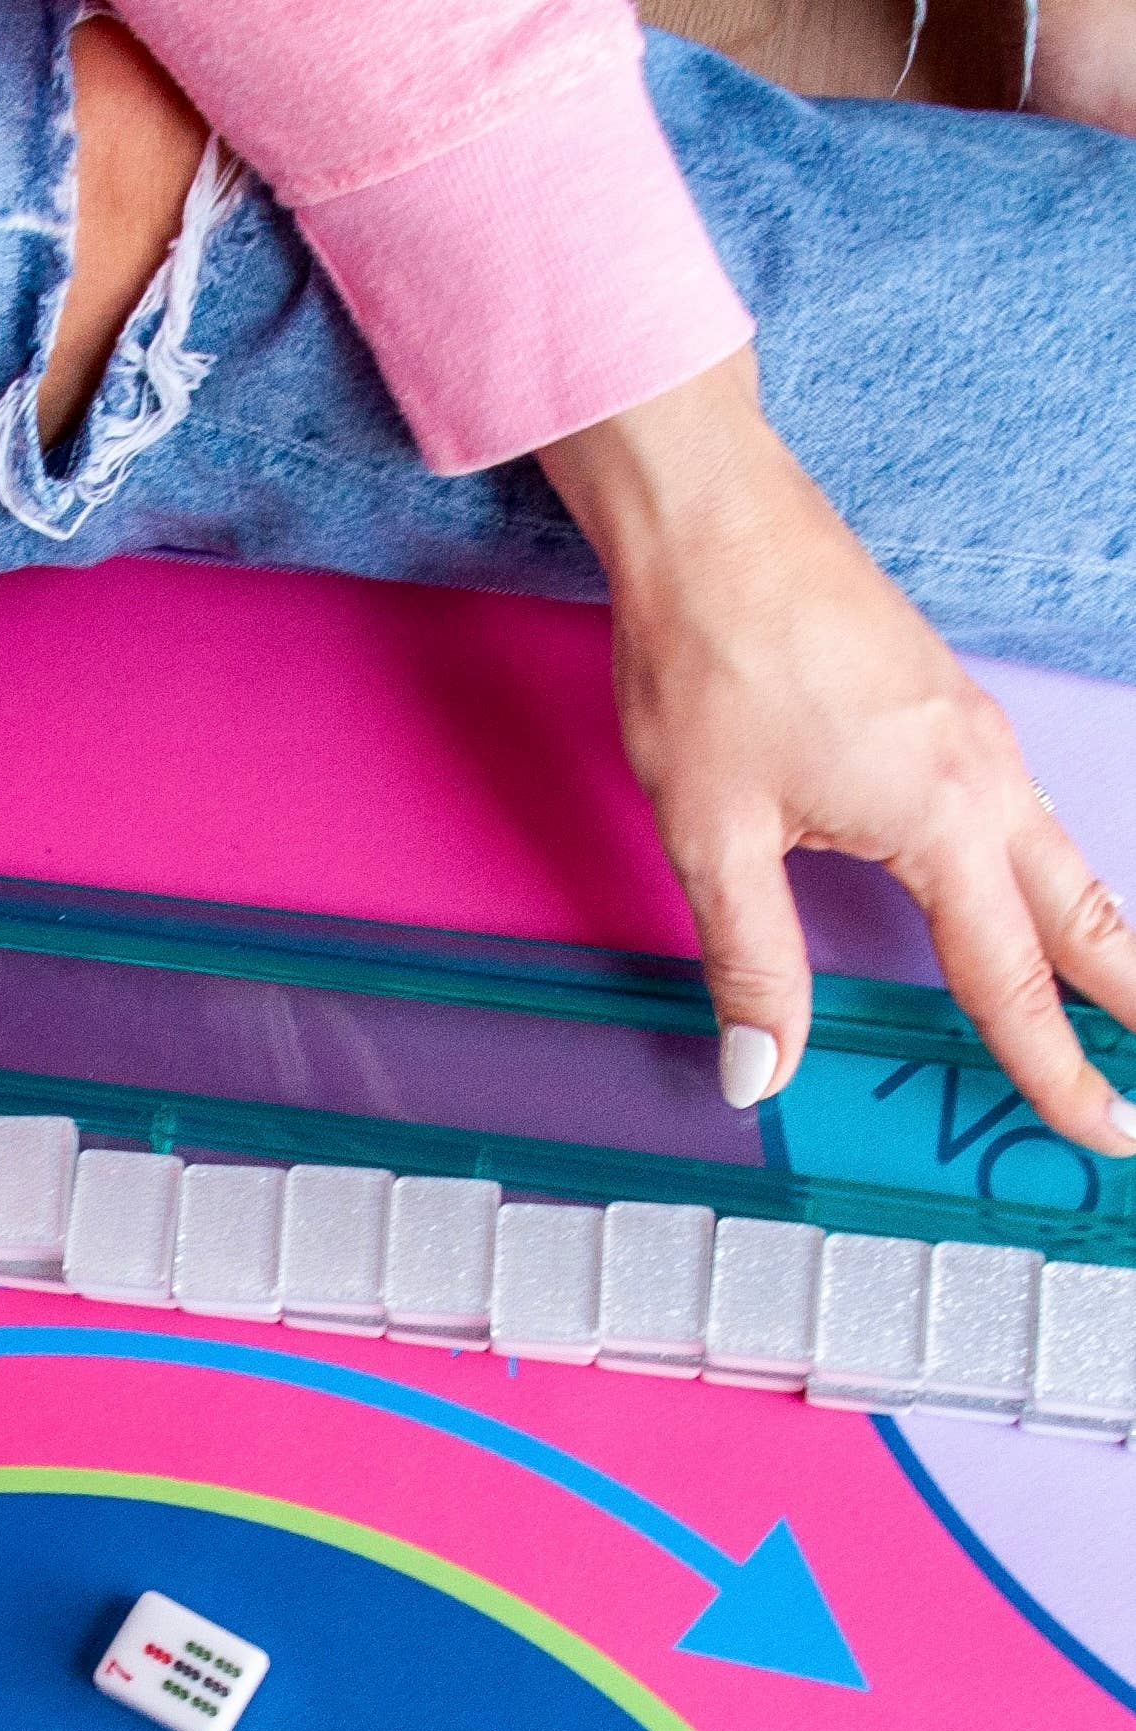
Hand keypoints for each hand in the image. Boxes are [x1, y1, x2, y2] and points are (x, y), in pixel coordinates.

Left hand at [539, 350, 1135, 1156]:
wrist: (709, 526)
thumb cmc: (709, 661)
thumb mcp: (713, 835)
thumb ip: (750, 963)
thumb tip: (760, 1072)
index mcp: (941, 817)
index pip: (1012, 978)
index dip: (1053, 1068)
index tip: (1100, 1131)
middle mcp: (983, 776)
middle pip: (1082, 917)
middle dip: (1129, 1003)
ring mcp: (972, 736)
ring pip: (1060, 861)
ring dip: (1100, 938)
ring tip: (1122, 1004)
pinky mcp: (943, 709)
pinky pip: (1020, 816)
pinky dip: (1046, 877)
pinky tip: (1025, 894)